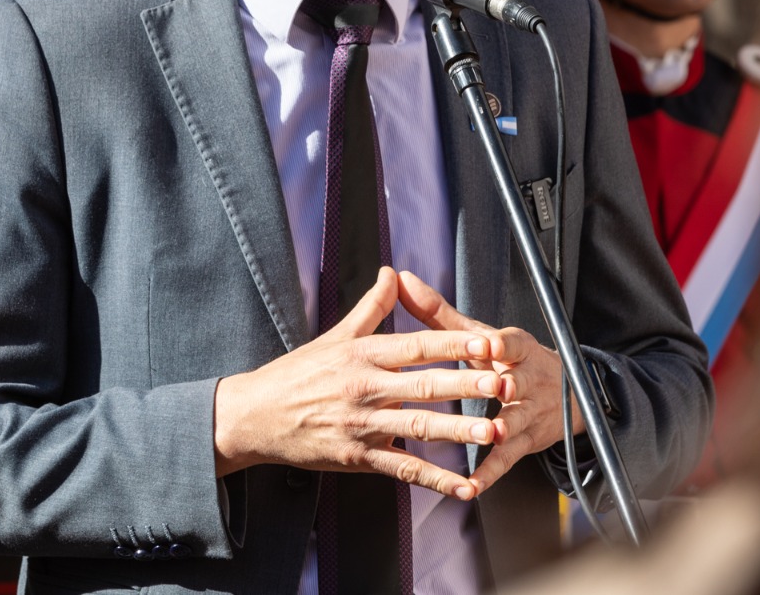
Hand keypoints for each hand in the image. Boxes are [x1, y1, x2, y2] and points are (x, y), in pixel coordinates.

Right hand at [213, 267, 501, 500]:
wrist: (255, 416)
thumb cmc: (296, 374)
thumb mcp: (334, 336)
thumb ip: (371, 307)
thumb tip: (392, 273)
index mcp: (362, 355)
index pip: (416, 346)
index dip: (453, 344)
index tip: (486, 341)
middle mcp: (365, 388)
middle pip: (425, 385)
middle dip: (468, 385)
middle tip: (504, 383)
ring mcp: (363, 425)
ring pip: (419, 427)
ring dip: (460, 431)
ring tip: (494, 431)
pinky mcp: (358, 458)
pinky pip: (403, 469)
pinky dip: (436, 479)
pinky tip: (465, 486)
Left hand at [397, 270, 582, 494]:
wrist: (566, 394)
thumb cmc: (508, 360)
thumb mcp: (480, 335)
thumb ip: (439, 312)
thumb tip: (401, 278)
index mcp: (516, 348)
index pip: (514, 342)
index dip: (504, 343)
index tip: (492, 343)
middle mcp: (528, 379)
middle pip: (519, 381)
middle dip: (510, 385)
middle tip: (498, 390)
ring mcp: (530, 413)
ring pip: (517, 420)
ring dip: (505, 428)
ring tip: (491, 434)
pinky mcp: (528, 442)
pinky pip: (509, 459)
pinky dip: (491, 472)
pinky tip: (472, 484)